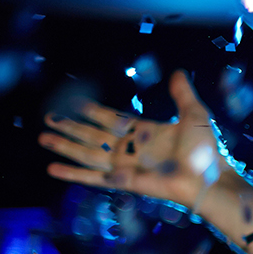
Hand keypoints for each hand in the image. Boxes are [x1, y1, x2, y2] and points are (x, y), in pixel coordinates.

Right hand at [39, 70, 226, 208]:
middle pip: (93, 136)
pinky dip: (72, 173)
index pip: (113, 120)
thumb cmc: (205, 151)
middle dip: (70, 127)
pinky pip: (93, 176)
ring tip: (43, 138)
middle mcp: (132, 149)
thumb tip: (179, 73)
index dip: (95, 112)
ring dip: (64, 146)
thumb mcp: (194, 115)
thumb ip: (183, 94)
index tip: (77, 104)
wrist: (209, 178)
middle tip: (49, 118)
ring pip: (87, 154)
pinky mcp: (123, 180)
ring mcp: (126, 165)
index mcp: (145, 133)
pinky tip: (53, 169)